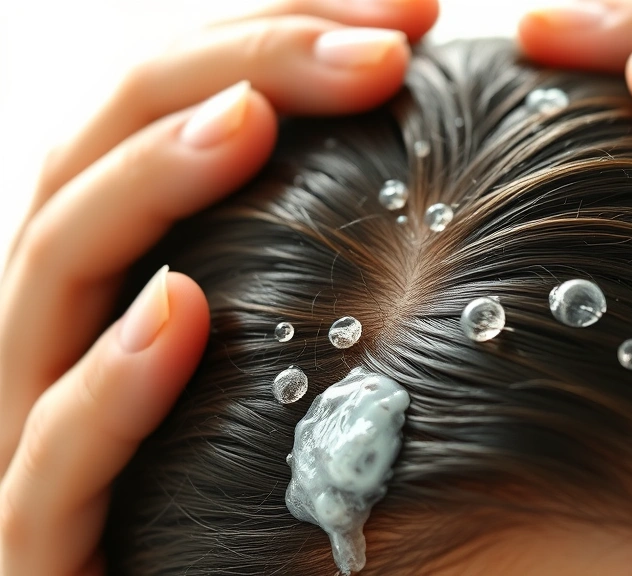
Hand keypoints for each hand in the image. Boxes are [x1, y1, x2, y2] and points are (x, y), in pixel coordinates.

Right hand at [0, 1, 438, 572]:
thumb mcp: (363, 352)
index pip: (180, 126)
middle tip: (377, 46)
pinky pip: (48, 467)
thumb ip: (380, 257)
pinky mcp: (47, 552)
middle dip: (233, 72)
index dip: (277, 44)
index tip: (413, 16)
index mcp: (147, 283)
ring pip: (52, 279)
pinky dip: (106, 383)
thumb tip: (470, 136)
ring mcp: (46, 444)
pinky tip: (180, 312)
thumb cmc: (343, 505)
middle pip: (106, 165)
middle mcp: (81, 341)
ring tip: (251, 120)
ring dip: (147, 184)